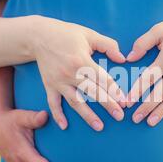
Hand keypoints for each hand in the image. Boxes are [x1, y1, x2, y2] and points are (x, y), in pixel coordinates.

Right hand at [31, 16, 126, 130]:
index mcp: (82, 60)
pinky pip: (53, 102)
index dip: (114, 90)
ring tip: (99, 127)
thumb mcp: (89, 34)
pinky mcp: (49, 85)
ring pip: (75, 101)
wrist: (38, 35)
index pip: (102, 79)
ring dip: (87, 115)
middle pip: (92, 93)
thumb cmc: (66, 34)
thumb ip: (108, 45)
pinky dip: (58, 114)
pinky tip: (64, 126)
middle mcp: (70, 73)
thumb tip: (123, 58)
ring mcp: (58, 81)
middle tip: (120, 116)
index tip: (124, 101)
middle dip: (107, 105)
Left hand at [126, 13, 162, 125]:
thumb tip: (129, 58)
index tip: (127, 102)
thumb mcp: (160, 29)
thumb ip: (142, 43)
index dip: (136, 91)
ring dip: (162, 111)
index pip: (148, 78)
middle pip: (160, 93)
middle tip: (136, 119)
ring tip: (151, 122)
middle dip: (147, 108)